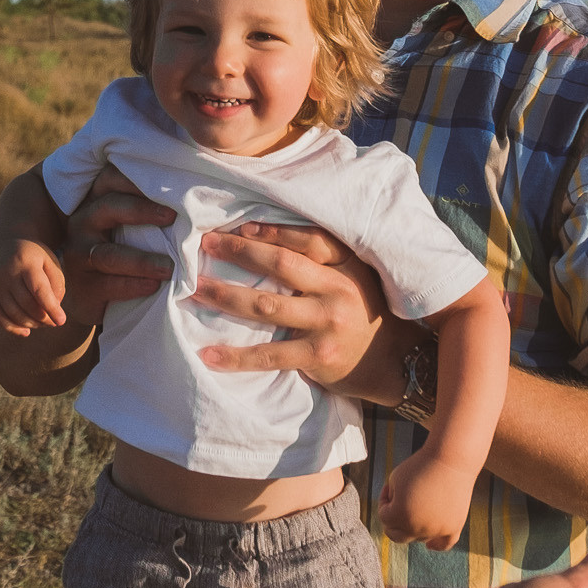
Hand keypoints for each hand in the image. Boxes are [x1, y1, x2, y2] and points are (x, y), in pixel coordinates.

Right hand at [0, 240, 68, 335]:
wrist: (4, 245)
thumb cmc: (34, 258)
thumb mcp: (49, 262)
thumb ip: (57, 285)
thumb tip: (54, 310)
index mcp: (25, 262)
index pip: (39, 290)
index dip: (51, 308)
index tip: (62, 321)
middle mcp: (6, 272)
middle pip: (26, 304)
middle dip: (43, 318)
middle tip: (53, 323)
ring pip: (13, 313)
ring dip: (30, 324)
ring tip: (42, 324)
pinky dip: (13, 328)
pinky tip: (26, 332)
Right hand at [63, 164, 174, 306]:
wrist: (92, 301)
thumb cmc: (125, 255)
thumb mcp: (132, 229)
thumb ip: (152, 213)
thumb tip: (196, 202)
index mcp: (97, 202)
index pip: (111, 178)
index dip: (136, 178)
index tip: (170, 183)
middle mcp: (84, 222)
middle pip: (109, 206)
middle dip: (141, 210)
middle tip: (172, 217)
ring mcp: (78, 254)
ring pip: (108, 254)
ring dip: (141, 261)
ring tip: (168, 267)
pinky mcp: (83, 286)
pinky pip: (108, 284)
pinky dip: (133, 285)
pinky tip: (154, 286)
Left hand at [190, 222, 403, 401]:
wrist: (393, 362)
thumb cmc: (363, 312)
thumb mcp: (355, 277)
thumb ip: (323, 260)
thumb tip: (262, 238)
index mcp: (347, 265)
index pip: (309, 239)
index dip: (272, 230)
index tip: (238, 225)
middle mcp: (338, 290)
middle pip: (281, 264)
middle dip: (240, 251)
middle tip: (206, 244)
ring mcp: (327, 324)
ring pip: (267, 306)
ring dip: (226, 296)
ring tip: (194, 290)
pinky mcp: (317, 356)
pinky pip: (269, 354)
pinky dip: (236, 356)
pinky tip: (208, 354)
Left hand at [379, 448, 478, 550]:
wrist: (451, 459)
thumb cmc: (420, 466)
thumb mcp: (394, 479)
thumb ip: (389, 502)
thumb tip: (392, 519)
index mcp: (400, 515)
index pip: (384, 517)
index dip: (385, 499)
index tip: (391, 485)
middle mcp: (418, 528)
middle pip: (397, 536)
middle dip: (392, 522)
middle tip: (396, 506)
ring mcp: (437, 530)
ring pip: (419, 538)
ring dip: (414, 524)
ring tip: (419, 501)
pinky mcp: (454, 526)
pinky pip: (444, 544)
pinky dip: (436, 545)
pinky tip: (430, 545)